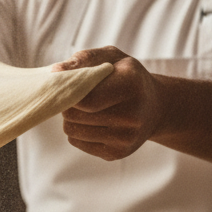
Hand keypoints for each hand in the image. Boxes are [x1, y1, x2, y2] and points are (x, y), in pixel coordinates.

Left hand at [52, 46, 165, 160]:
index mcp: (131, 85)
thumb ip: (85, 59)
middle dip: (67, 103)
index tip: (64, 84)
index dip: (68, 92)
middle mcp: (132, 115)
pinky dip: (76, 130)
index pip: (85, 98)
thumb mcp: (112, 58)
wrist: (156, 107)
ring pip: (71, 129)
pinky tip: (91, 121)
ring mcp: (126, 138)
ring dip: (70, 117)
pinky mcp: (117, 153)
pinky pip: (77, 141)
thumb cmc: (128, 77)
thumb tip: (56, 71)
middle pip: (74, 114)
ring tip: (85, 108)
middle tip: (77, 95)